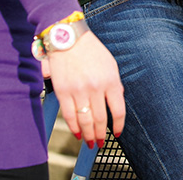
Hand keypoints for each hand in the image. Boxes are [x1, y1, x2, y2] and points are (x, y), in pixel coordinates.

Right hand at [46, 32, 124, 147]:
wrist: (69, 38)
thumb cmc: (91, 50)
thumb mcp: (111, 64)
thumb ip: (115, 84)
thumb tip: (118, 101)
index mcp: (110, 80)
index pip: (118, 110)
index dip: (119, 125)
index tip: (117, 133)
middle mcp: (95, 87)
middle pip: (100, 119)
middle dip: (101, 135)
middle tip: (100, 144)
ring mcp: (78, 91)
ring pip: (84, 121)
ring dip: (87, 135)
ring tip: (89, 142)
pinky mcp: (63, 92)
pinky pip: (69, 115)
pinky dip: (73, 127)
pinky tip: (76, 132)